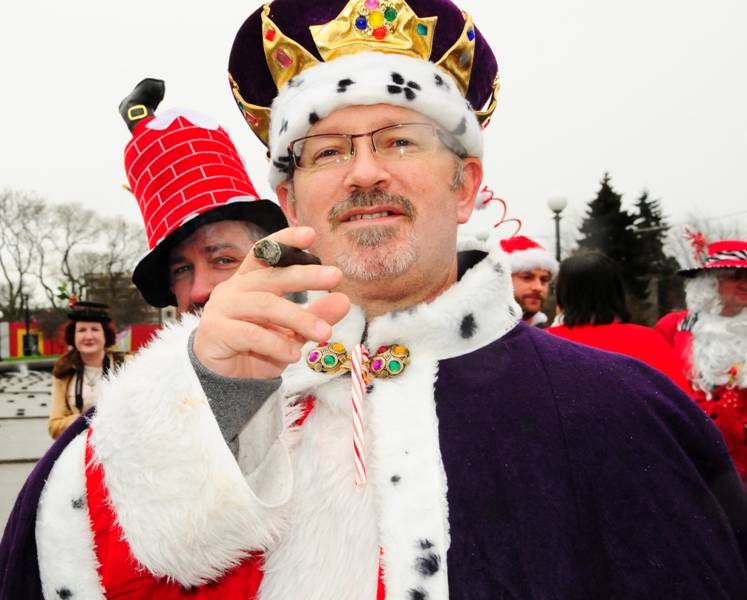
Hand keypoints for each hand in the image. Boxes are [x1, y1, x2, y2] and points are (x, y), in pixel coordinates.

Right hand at [192, 227, 349, 379]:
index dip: (285, 240)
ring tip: (324, 332)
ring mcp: (221, 309)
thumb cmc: (258, 350)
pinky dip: (276, 344)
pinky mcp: (215, 332)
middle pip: (271, 276)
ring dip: (299, 318)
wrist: (226, 382)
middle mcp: (233, 290)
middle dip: (305, 275)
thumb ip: (314, 315)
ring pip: (265, 305)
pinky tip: (294, 355)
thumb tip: (344, 300)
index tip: (310, 234)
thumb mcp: (292, 332)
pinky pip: (250, 334)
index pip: (265, 254)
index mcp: (248, 282)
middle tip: (335, 276)